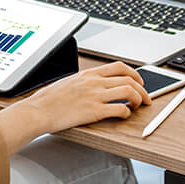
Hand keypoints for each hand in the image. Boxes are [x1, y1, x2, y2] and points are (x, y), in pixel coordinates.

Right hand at [23, 62, 149, 131]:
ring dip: (139, 100)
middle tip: (146, 98)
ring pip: (129, 91)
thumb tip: (95, 87)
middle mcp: (94, 82)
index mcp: (88, 74)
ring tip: (138, 107)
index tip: (139, 81)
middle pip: (129, 79)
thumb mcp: (68, 83)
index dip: (135, 74)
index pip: (119, 67)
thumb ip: (84, 83)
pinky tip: (124, 116)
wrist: (38, 110)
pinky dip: (127, 112)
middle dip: (143, 89)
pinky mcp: (94, 111)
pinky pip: (120, 109)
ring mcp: (95, 96)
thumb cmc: (48, 100)